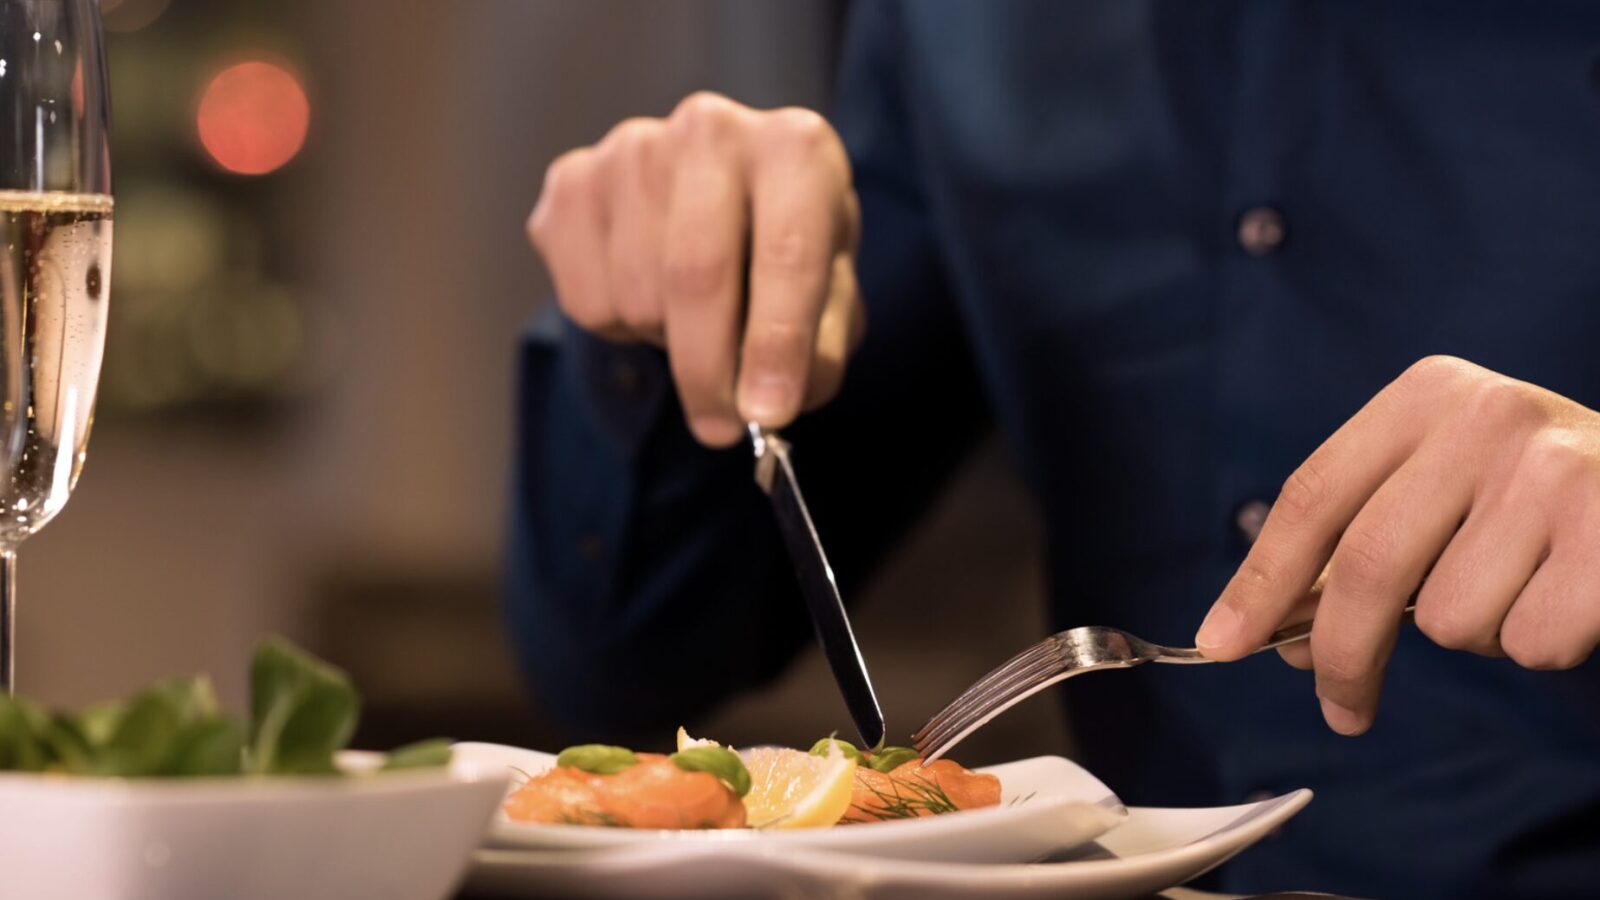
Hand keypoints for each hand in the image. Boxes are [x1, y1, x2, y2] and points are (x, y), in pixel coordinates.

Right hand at [527, 92, 863, 446]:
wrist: (722, 198)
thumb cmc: (785, 249)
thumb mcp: (830, 296)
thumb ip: (816, 353)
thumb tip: (766, 405)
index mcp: (796, 149)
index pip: (786, 253)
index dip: (776, 344)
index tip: (769, 413)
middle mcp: (711, 129)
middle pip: (695, 275)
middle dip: (708, 372)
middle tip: (722, 428)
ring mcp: (632, 149)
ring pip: (636, 296)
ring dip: (666, 343)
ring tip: (695, 323)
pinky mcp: (573, 182)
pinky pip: (584, 298)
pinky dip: (618, 328)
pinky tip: (648, 295)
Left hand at [1196, 356, 1599, 734]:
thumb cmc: (1543, 499)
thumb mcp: (1447, 489)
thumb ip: (1362, 547)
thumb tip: (1279, 635)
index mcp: (1426, 395)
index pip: (1313, 497)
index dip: (1260, 580)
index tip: (1221, 644)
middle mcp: (1486, 416)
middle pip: (1368, 564)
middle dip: (1343, 653)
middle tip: (1341, 708)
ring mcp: (1554, 469)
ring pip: (1453, 617)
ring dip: (1477, 633)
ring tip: (1522, 587)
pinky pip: (1529, 640)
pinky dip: (1542, 645)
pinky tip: (1570, 597)